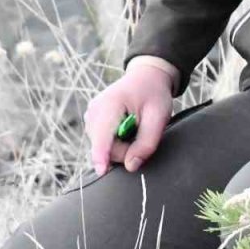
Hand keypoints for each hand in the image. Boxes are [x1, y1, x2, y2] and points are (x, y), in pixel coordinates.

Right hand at [83, 60, 174, 175]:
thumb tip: (131, 166)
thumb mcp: (158, 117)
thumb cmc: (154, 94)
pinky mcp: (92, 122)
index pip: (103, 135)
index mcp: (109, 105)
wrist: (146, 78)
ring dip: (122, 145)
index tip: (101, 170)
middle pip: (105, 147)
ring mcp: (90, 116)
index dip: (102, 155)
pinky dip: (117, 141)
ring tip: (135, 126)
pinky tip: (126, 127)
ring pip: (104, 147)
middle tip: (143, 132)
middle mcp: (94, 111)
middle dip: (126, 149)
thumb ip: (146, 143)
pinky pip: (103, 143)